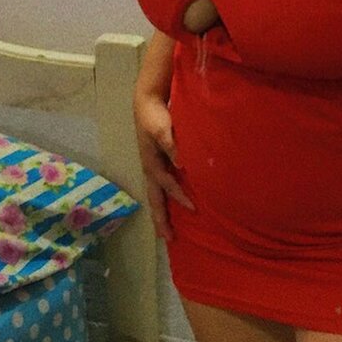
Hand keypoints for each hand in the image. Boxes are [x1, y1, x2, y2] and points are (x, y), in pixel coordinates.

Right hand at [133, 90, 193, 240]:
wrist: (147, 102)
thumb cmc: (155, 116)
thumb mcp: (162, 128)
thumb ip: (171, 144)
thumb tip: (181, 164)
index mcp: (152, 164)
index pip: (167, 186)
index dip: (179, 197)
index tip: (194, 208)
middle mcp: (151, 169)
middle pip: (155, 199)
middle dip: (161, 219)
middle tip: (169, 239)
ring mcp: (152, 166)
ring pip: (157, 195)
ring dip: (162, 212)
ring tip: (169, 230)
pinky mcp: (157, 162)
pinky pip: (162, 186)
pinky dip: (166, 199)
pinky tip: (176, 204)